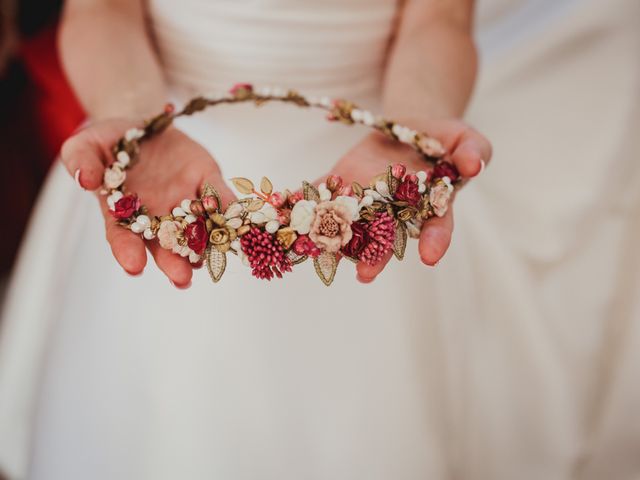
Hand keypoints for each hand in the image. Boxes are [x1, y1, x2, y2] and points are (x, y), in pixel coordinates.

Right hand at [60, 119, 235, 287]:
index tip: (133, 266)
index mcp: (124, 212)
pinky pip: (222, 197)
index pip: (124, 237)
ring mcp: (186, 200)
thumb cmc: (109, 142)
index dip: (128, 252)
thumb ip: (81, 161)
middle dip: (174, 262)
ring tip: (212, 259)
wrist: (144, 125)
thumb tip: (85, 179)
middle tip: (182, 279)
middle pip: (167, 244)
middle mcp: (158, 214)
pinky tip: (239, 221)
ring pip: (199, 229)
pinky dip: (231, 210)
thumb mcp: (86, 145)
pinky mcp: (208, 181)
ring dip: (208, 245)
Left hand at [319, 119, 491, 282]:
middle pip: (387, 234)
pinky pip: (322, 192)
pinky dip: (302, 201)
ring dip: (335, 237)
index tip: (430, 257)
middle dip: (377, 254)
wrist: (411, 125)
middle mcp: (396, 207)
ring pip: (351, 222)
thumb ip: (474, 151)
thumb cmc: (445, 137)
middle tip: (366, 275)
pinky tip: (285, 209)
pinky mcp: (344, 181)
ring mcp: (366, 197)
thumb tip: (475, 166)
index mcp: (431, 202)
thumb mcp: (466, 137)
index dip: (435, 240)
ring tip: (320, 252)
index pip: (436, 224)